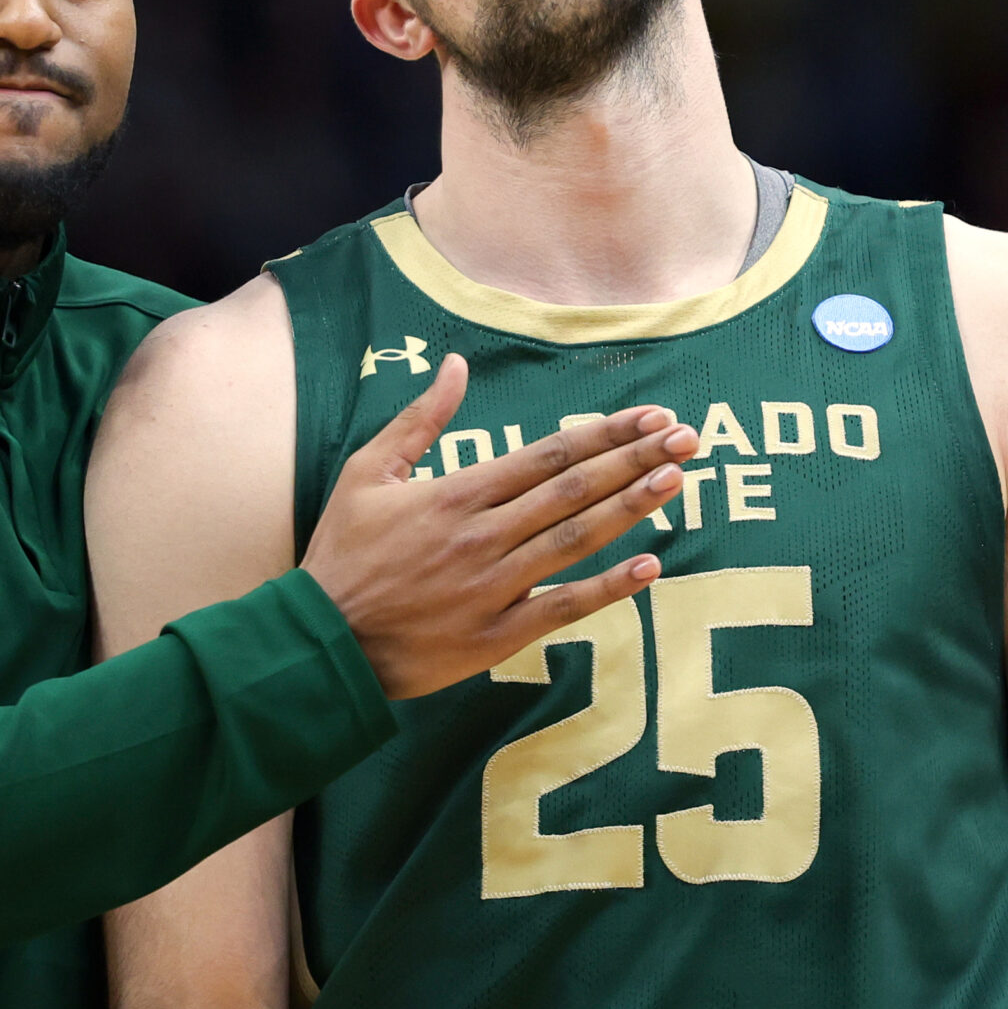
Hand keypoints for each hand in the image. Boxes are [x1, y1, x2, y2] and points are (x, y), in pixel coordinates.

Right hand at [301, 354, 696, 697]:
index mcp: (457, 493)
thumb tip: (455, 365)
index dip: (605, 434)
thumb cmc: (342, 555)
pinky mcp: (496, 636)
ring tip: (677, 482)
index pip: (548, 454)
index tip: (650, 418)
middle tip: (687, 439)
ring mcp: (493, 588)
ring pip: (576, 540)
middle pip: (574, 490)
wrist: (320, 643)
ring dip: (631, 509)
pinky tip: (650, 566)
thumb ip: (418, 420)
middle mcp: (483, 536)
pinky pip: (564, 608)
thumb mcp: (366, 472)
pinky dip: (609, 588)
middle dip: (635, 460)